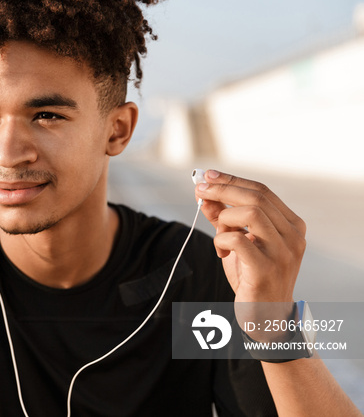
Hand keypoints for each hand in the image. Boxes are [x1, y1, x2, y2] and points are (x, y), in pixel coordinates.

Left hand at [194, 170, 306, 303]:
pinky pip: (238, 239)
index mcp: (291, 225)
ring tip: (219, 235)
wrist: (266, 316)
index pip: (262, 191)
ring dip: (224, 218)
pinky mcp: (266, 268)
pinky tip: (221, 251)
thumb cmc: (253, 276)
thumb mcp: (238, 242)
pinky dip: (221, 239)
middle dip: (222, 190)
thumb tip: (204, 194)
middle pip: (256, 197)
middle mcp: (293, 236)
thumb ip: (224, 219)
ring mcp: (282, 252)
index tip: (208, 176)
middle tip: (199, 190)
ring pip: (250, 213)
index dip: (232, 180)